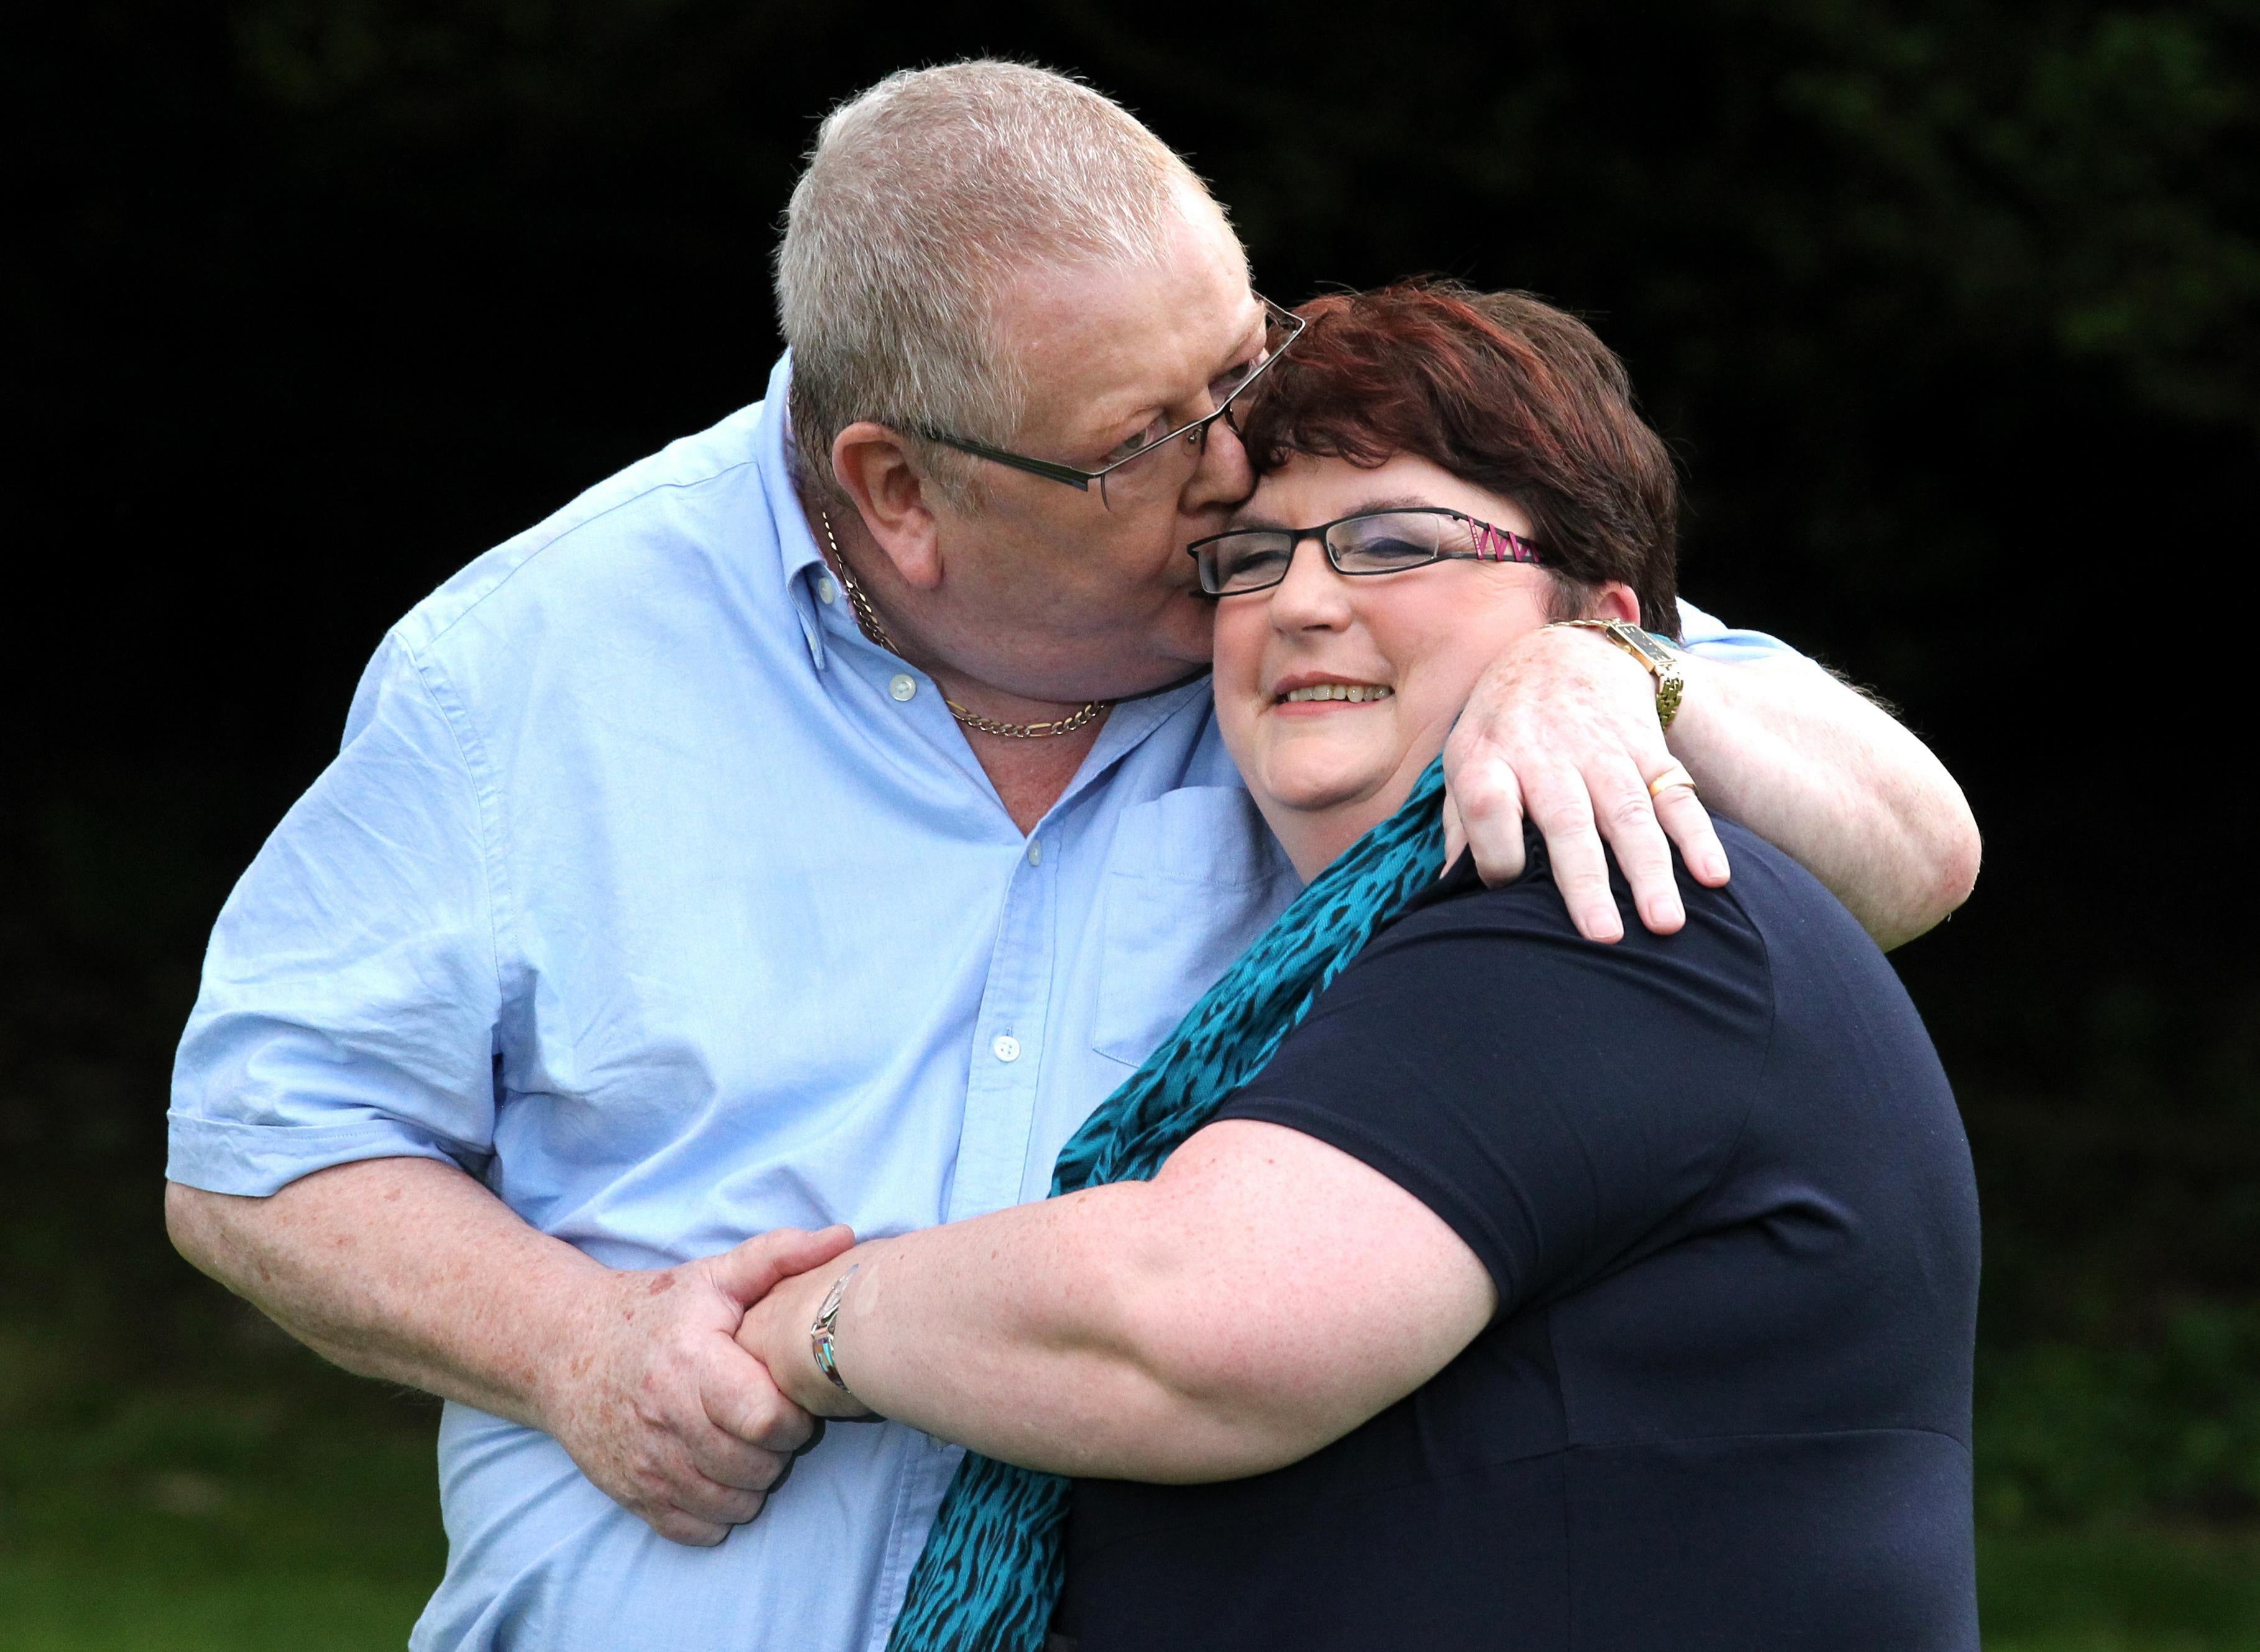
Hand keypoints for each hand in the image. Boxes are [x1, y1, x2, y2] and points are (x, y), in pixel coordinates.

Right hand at [533, 1225, 854, 1545]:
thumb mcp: (713, 1276)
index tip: (790, 1397)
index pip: (766, 1420)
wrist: (564, 1348)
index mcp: (691, 1365)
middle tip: (770, 1420)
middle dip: (779, 1449)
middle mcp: (664, 1421)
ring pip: (733, 1504)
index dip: (795, 1416)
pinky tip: (717, 1472)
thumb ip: (778, 1256)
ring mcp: (645, 1465)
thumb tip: (843, 1237)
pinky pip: (697, 1529)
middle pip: (756, 1467)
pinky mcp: (632, 1495)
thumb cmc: (653, 1311)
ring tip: (745, 1443)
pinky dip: (718, 1511)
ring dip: (753, 1481)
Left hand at [1442, 625, 1729, 940]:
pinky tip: (1714, 876)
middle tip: (1603, 936)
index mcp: (1491, 756)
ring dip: (1650, 870)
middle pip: (1566, 818)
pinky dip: (1698, 836)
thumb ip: (1461, 823)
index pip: (1489, 806)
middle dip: (1586, 879)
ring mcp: (1602, 749)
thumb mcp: (1465, 757)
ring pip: (1630, 813)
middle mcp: (1547, 753)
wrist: (1563, 649)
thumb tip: (1448, 891)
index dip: (1496, 851)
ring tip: (1665, 923)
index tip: (1508, 884)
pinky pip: (1676, 793)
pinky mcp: (1647, 747)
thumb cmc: (1504, 726)